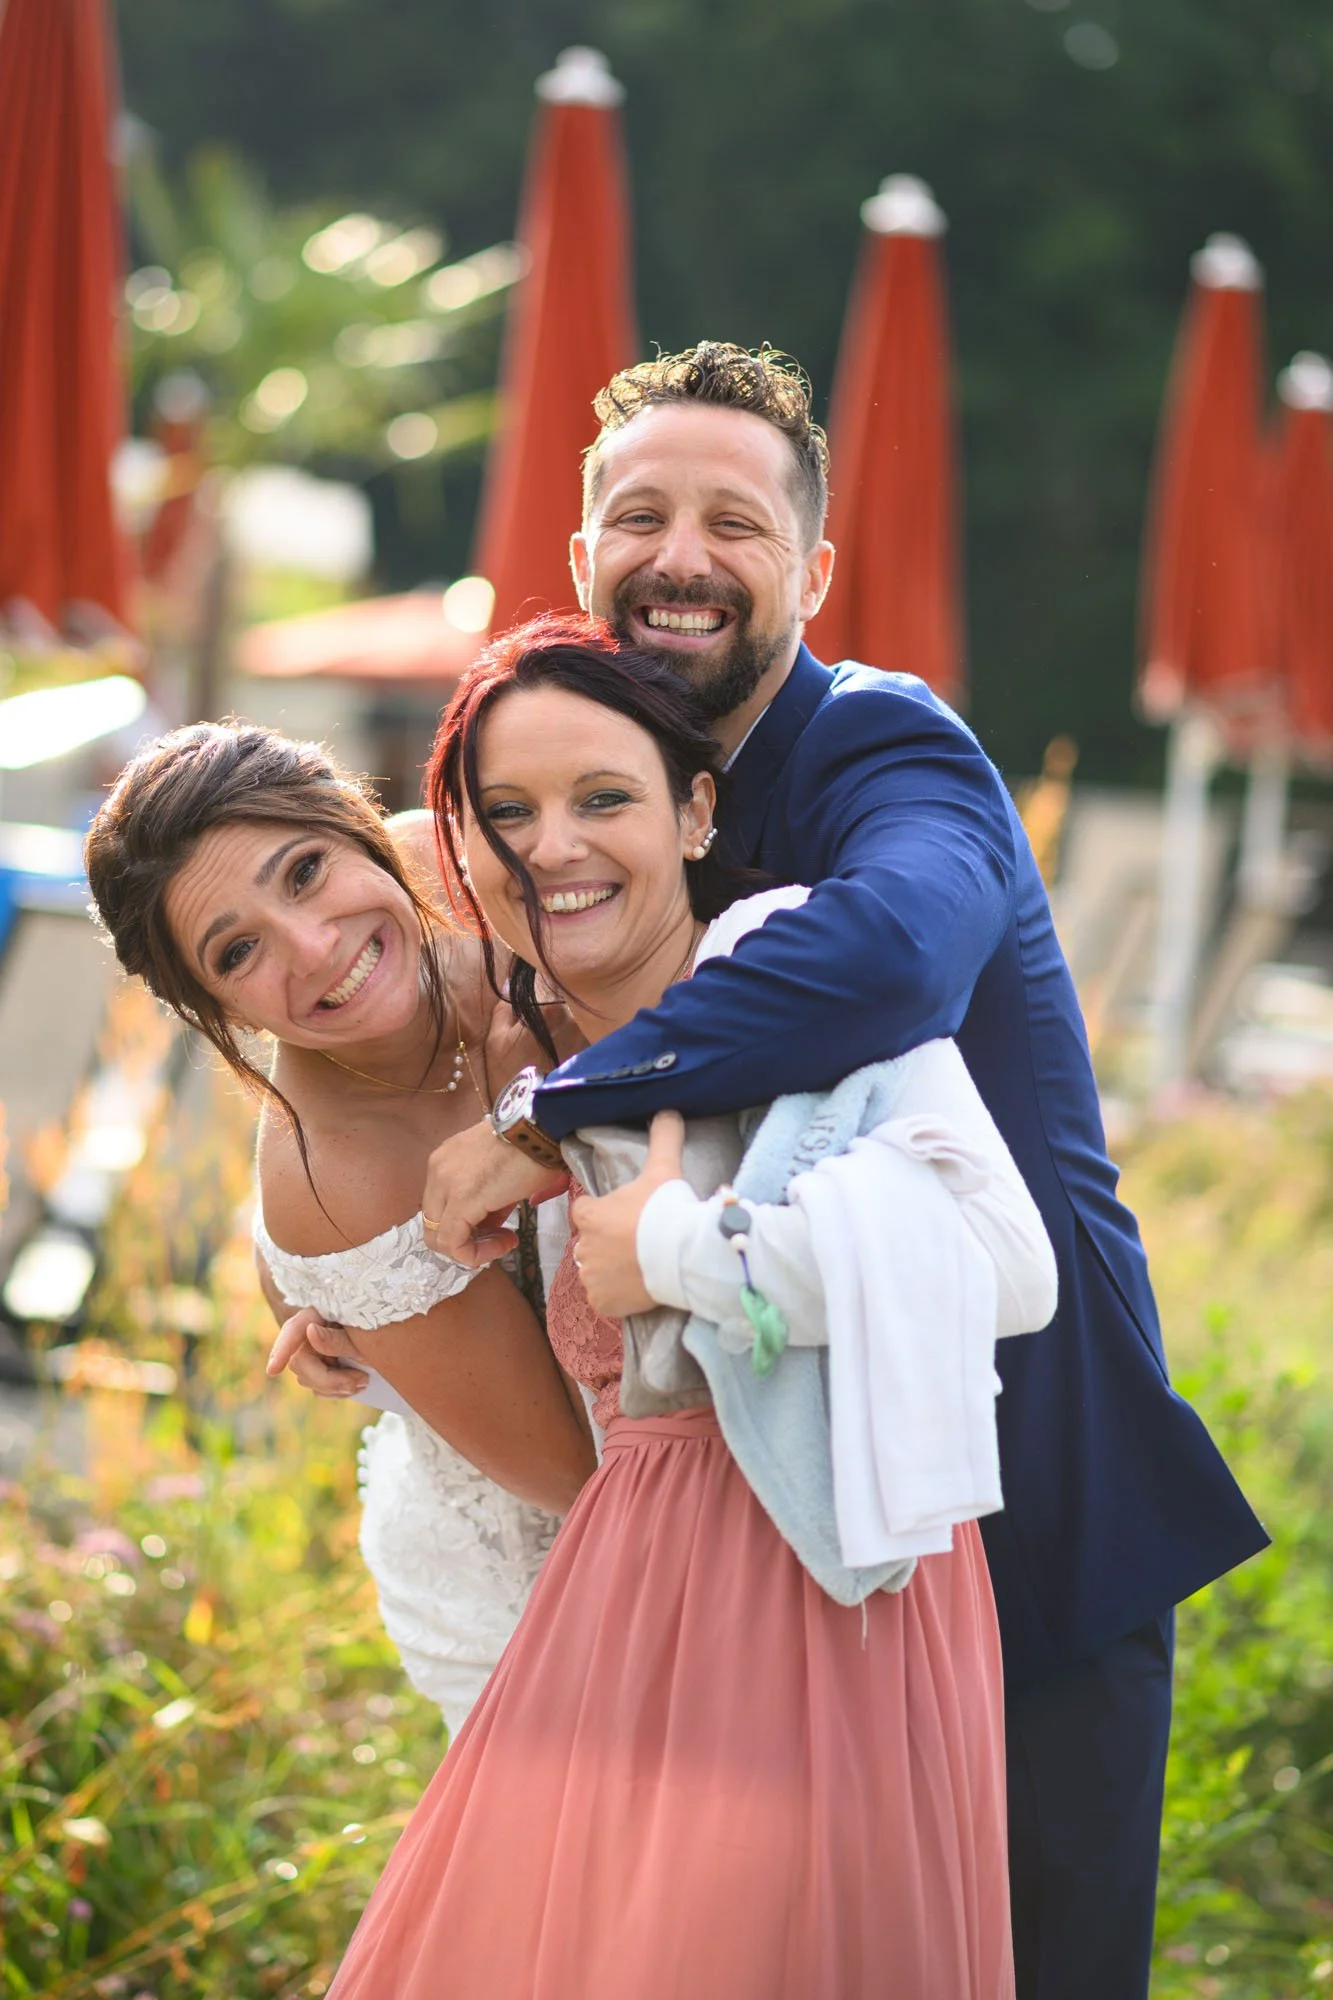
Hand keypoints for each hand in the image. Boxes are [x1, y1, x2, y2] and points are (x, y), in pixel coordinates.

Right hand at [266, 1306, 368, 1398]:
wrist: (388, 1344)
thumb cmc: (375, 1332)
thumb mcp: (361, 1336)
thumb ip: (337, 1338)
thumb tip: (310, 1332)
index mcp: (316, 1316)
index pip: (293, 1330)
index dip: (281, 1349)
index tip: (273, 1370)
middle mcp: (307, 1335)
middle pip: (300, 1363)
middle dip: (327, 1379)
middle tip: (361, 1381)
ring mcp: (310, 1353)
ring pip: (306, 1379)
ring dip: (335, 1387)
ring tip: (364, 1381)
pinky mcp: (316, 1369)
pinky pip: (316, 1388)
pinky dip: (335, 1391)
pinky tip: (355, 1385)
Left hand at [422, 1115, 558, 1265]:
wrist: (543, 1127)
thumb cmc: (532, 1144)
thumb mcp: (503, 1171)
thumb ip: (490, 1197)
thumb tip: (493, 1220)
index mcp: (446, 1159)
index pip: (441, 1206)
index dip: (467, 1224)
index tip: (499, 1225)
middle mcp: (438, 1169)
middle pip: (435, 1224)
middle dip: (466, 1239)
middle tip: (500, 1236)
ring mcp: (445, 1183)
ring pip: (439, 1237)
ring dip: (473, 1248)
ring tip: (505, 1239)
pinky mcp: (461, 1199)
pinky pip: (454, 1243)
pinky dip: (476, 1253)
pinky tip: (507, 1240)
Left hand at [569, 1111, 685, 1317]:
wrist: (682, 1256)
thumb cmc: (666, 1210)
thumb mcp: (664, 1168)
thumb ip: (663, 1137)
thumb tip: (668, 1109)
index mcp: (589, 1214)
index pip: (585, 1210)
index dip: (602, 1212)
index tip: (624, 1215)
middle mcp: (583, 1246)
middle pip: (590, 1242)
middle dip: (607, 1242)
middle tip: (636, 1242)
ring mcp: (591, 1277)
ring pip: (595, 1271)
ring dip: (609, 1269)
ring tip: (637, 1266)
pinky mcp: (602, 1302)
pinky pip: (602, 1299)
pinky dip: (614, 1296)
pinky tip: (634, 1287)